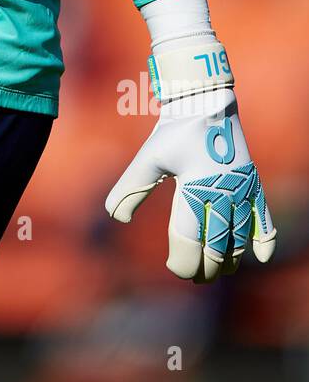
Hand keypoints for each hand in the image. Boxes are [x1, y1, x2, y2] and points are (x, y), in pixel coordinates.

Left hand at [105, 90, 276, 282]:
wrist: (205, 105)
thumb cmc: (173, 133)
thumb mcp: (149, 158)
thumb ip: (131, 188)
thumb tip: (116, 217)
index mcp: (193, 188)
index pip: (188, 239)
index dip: (181, 261)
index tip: (173, 267)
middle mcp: (221, 193)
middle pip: (216, 247)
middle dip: (205, 267)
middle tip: (194, 276)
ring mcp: (241, 190)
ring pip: (239, 239)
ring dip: (229, 259)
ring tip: (218, 270)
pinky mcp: (253, 185)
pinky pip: (264, 218)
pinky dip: (264, 238)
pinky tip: (260, 256)